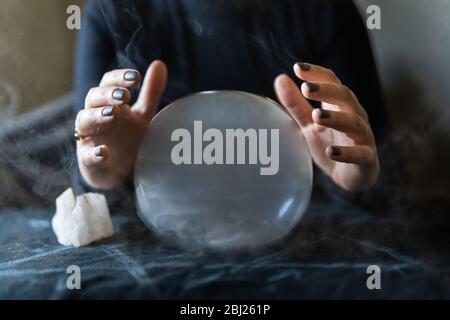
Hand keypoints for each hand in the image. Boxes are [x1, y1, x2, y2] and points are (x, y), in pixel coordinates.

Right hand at [76, 60, 167, 188]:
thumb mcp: (143, 114)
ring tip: (113, 113)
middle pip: (93, 98)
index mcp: (108, 102)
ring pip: (84, 121)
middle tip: (125, 95)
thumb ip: (150, 92)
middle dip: (108, 94)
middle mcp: (95, 116)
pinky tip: (105, 151)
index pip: (108, 82)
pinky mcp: (88, 160)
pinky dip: (94, 153)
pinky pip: (87, 155)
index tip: (136, 78)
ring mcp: (89, 137)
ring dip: (97, 115)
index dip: (119, 77)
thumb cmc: (127, 137)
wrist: (119, 170)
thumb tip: (159, 63)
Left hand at [274, 62, 379, 191]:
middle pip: (345, 97)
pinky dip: (347, 153)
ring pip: (354, 123)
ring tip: (316, 116)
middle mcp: (354, 116)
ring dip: (336, 118)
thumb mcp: (309, 125)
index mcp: (340, 105)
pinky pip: (361, 154)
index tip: (298, 67)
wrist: (350, 176)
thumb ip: (296, 104)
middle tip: (307, 88)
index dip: (317, 73)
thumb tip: (280, 79)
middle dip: (327, 91)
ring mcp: (363, 137)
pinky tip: (331, 152)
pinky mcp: (366, 160)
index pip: (332, 82)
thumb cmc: (330, 143)